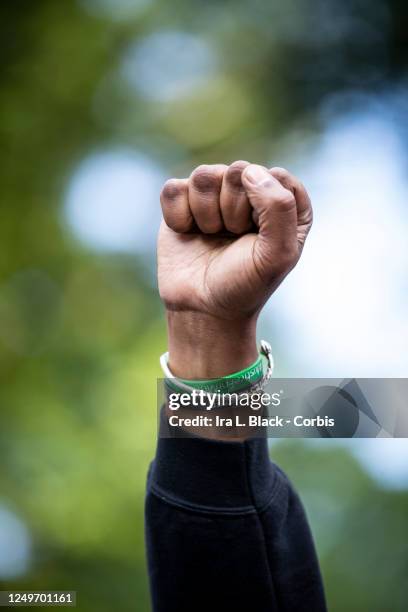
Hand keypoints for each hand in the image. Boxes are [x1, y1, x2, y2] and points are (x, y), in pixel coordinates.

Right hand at [158, 161, 311, 377]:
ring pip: (203, 176)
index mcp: (284, 202)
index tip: (259, 238)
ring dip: (206, 214)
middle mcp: (249, 192)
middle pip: (237, 171)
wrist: (203, 309)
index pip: (274, 176)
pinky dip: (178, 217)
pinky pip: (174, 189)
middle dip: (233, 211)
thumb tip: (248, 170)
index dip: (263, 209)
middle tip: (233, 239)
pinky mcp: (181, 201)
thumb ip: (279, 208)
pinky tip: (188, 233)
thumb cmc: (245, 284)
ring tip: (212, 236)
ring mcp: (214, 194)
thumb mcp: (278, 254)